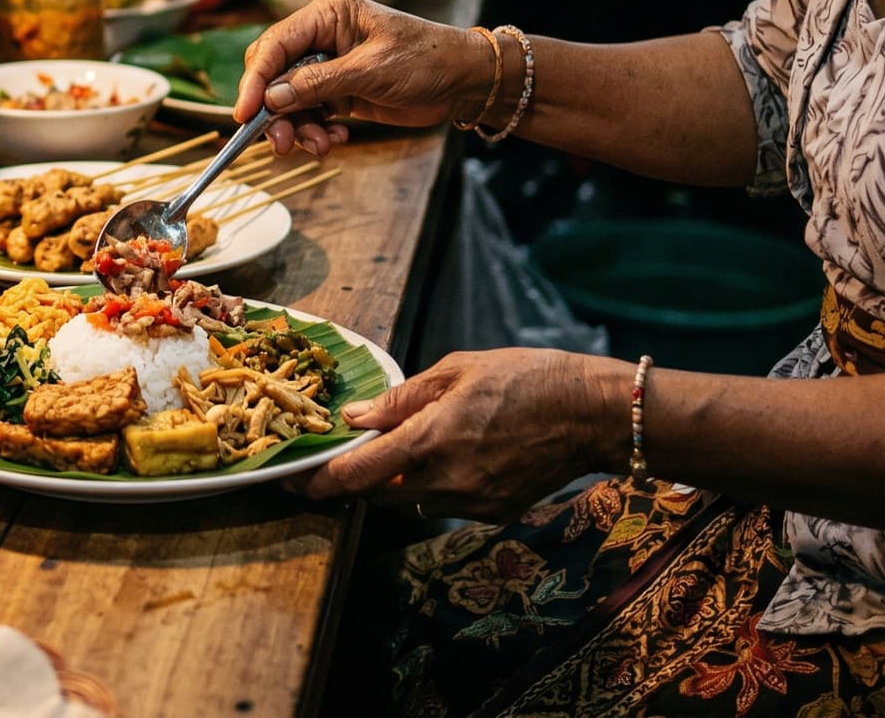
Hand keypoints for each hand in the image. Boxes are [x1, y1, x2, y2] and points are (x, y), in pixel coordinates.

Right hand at [233, 0, 495, 156]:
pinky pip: (310, 113)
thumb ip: (318, 83)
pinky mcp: (337, 90)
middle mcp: (321, 36)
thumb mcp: (371, 71)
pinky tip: (336, 139)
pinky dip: (316, 131)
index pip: (274, 45)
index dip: (255, 80)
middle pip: (274, 74)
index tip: (244, 114)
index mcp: (326, 14)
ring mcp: (328, 65)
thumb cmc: (426, 61)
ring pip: (289, 99)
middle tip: (280, 143)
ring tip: (318, 146)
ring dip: (297, 127)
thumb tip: (272, 99)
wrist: (465, 81)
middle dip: (274, 111)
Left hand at [298, 348, 625, 520]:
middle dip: (359, 477)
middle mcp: (446, 481)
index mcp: (429, 440)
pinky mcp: (495, 514)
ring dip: (399, 480)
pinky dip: (437, 485)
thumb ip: (400, 399)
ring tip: (412, 445)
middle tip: (350, 454)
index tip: (294, 482)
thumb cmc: (523, 378)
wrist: (590, 413)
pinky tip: (456, 455)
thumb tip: (355, 418)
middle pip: (379, 493)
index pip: (358, 474)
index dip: (320, 481)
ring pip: (412, 501)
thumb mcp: (455, 370)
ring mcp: (472, 503)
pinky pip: (447, 504)